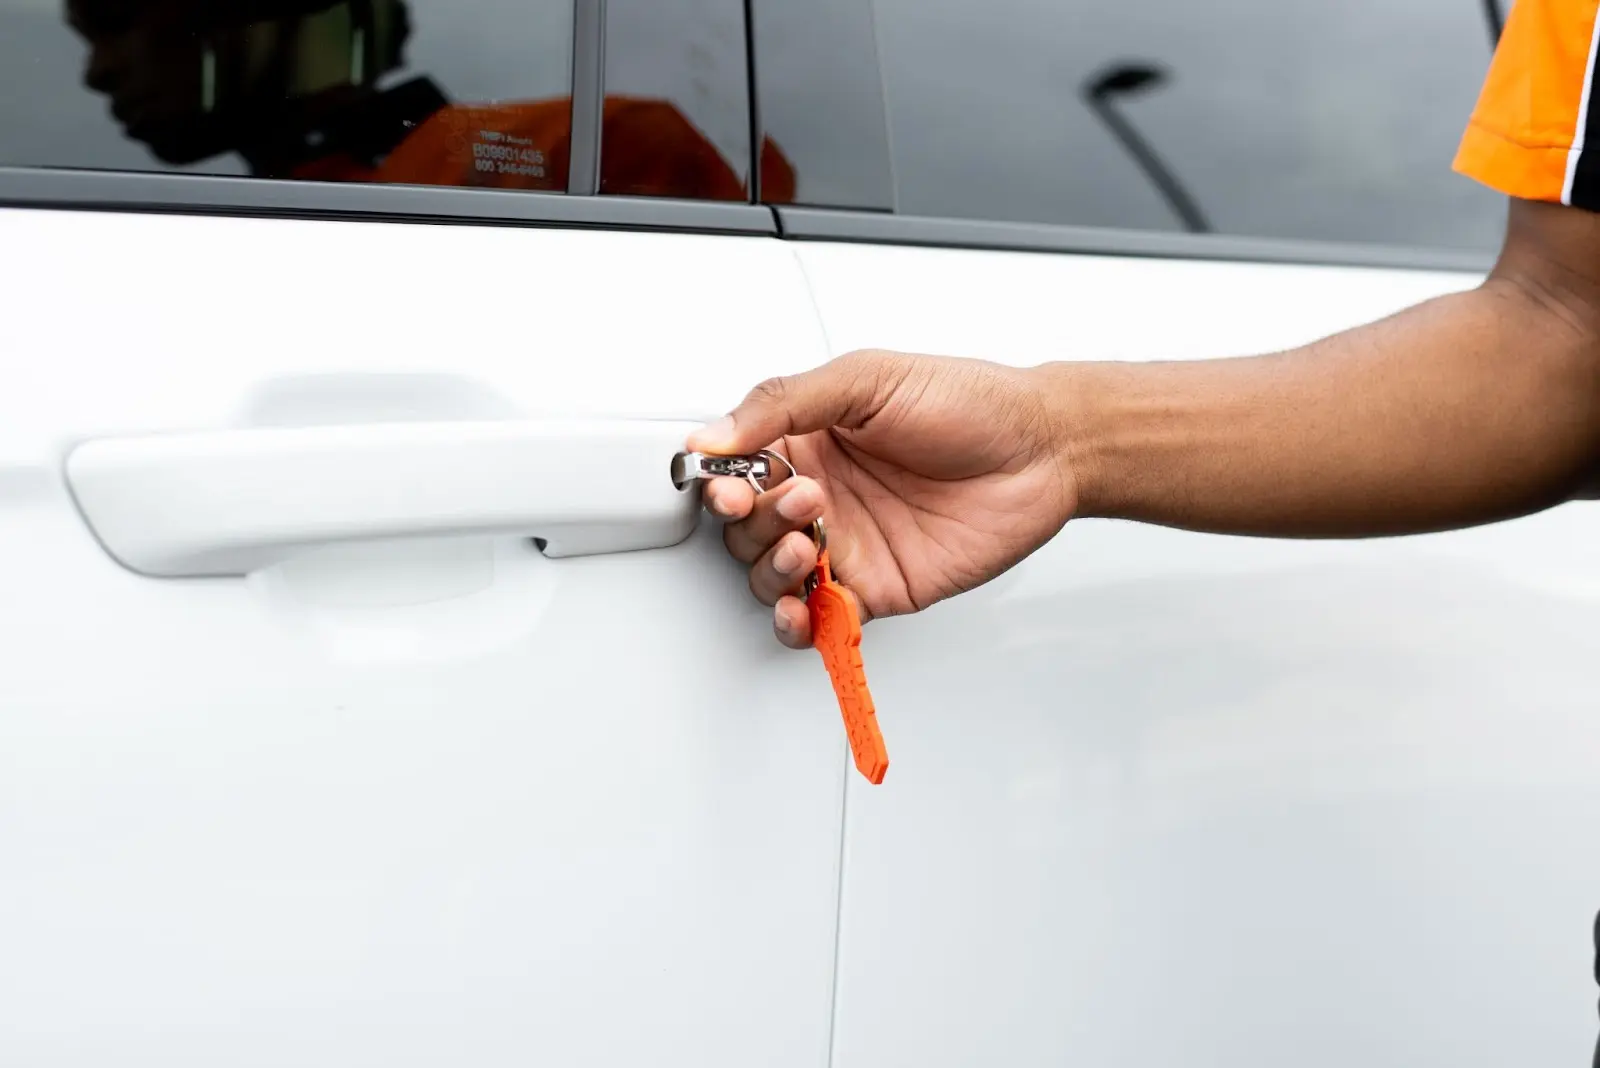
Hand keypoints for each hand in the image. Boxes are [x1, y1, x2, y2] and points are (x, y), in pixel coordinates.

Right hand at [685, 349, 1079, 647]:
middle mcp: (819, 494)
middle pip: (745, 529)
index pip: (735, 470)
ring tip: (811, 543)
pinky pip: (820, 618)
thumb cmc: (970, 404)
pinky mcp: (875, 588)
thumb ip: (783, 403)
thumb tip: (714, 435)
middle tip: (800, 501)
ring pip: (771, 576)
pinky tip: (801, 609)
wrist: (1044, 451)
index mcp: (807, 439)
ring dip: (772, 568)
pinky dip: (798, 624)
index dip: (721, 484)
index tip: (727, 486)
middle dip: (755, 523)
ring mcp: (846, 544)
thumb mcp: (866, 379)